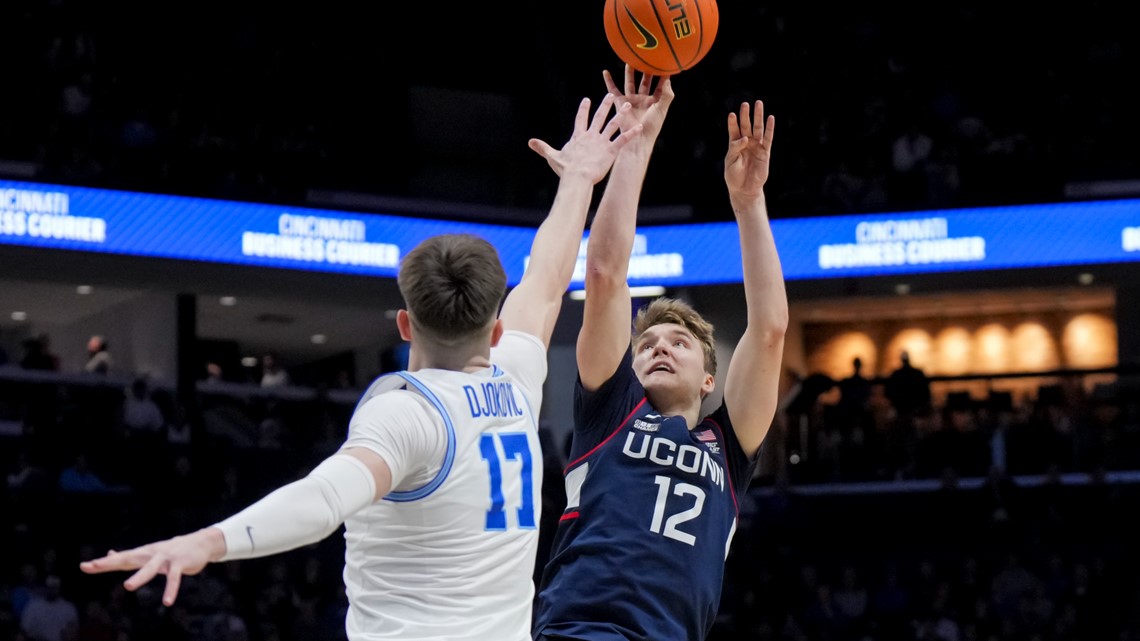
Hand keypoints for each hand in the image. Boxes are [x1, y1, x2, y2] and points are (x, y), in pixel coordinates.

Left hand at [79, 527, 224, 605]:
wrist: (200, 542)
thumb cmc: (170, 550)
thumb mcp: (148, 552)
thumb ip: (128, 556)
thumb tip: (109, 553)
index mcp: (142, 554)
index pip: (119, 558)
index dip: (102, 563)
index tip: (84, 566)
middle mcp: (150, 554)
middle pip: (128, 558)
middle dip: (111, 562)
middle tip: (95, 565)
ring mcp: (165, 558)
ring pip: (150, 567)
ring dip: (140, 576)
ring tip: (128, 586)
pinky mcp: (179, 564)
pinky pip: (174, 578)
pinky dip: (171, 590)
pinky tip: (167, 602)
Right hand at [528, 93, 641, 183]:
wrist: (577, 177)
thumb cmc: (565, 169)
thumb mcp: (553, 157)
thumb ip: (543, 148)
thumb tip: (530, 142)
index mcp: (578, 137)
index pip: (581, 119)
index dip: (584, 109)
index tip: (587, 100)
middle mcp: (591, 136)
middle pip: (599, 117)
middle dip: (605, 105)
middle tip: (611, 95)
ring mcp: (601, 142)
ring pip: (613, 125)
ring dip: (621, 115)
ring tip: (628, 106)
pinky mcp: (611, 150)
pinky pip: (623, 140)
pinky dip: (632, 133)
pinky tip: (640, 127)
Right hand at [602, 64, 673, 141]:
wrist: (637, 139)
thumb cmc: (651, 127)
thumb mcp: (662, 109)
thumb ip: (666, 95)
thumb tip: (668, 79)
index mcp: (655, 100)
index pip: (660, 83)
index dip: (663, 73)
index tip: (664, 61)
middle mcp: (644, 98)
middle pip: (645, 80)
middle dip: (646, 69)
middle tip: (646, 56)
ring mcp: (632, 100)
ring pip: (630, 82)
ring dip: (629, 72)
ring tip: (629, 60)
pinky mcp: (620, 103)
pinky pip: (613, 90)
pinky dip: (609, 81)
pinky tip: (605, 72)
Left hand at [724, 100, 774, 202]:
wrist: (745, 190)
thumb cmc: (734, 177)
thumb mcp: (730, 162)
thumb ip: (735, 148)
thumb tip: (745, 138)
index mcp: (735, 145)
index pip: (734, 130)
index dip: (733, 123)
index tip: (731, 114)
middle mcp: (746, 143)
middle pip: (746, 126)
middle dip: (746, 115)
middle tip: (745, 104)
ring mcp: (756, 147)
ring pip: (758, 129)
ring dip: (758, 117)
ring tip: (759, 104)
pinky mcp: (765, 152)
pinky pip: (768, 138)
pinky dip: (770, 128)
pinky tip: (770, 118)